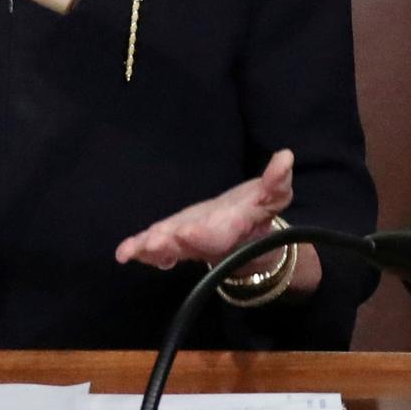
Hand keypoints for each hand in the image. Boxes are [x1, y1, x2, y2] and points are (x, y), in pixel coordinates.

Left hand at [115, 149, 294, 274]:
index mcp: (232, 230)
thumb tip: (286, 156)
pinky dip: (141, 251)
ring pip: (170, 250)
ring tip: (131, 250)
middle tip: (153, 242)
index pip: (218, 235)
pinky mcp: (176, 240)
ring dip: (152, 250)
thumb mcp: (273, 195)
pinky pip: (158, 249)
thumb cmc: (258, 211)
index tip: (187, 232)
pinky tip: (124, 253)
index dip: (203, 235)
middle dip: (171, 244)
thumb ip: (277, 180)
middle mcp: (209, 241)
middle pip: (188, 246)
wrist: (248, 235)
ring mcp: (190, 243)